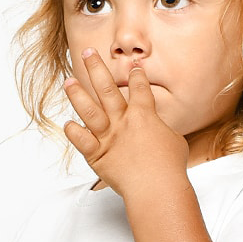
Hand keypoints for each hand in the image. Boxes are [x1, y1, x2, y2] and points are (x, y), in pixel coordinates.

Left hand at [63, 50, 188, 199]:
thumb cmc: (170, 168)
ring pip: (89, 110)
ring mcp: (109, 137)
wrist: (158, 188)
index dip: (137, 75)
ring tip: (68, 81)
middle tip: (88, 53)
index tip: (133, 65)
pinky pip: (81, 141)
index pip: (140, 88)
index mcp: (144, 115)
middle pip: (107, 88)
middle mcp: (123, 122)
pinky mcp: (99, 156)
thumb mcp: (174, 141)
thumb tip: (157, 131)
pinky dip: (73, 133)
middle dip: (96, 68)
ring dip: (77, 94)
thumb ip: (161, 131)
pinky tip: (68, 124)